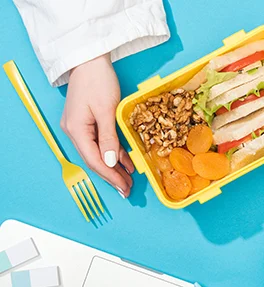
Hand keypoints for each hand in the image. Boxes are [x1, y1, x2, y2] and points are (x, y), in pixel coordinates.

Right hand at [60, 54, 133, 197]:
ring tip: (128, 180)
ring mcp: (81, 127)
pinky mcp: (88, 121)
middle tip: (128, 189)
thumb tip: (110, 163)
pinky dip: (113, 152)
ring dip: (114, 167)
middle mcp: (75, 131)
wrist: (90, 59)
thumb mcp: (107, 111)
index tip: (124, 187)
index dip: (110, 176)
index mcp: (77, 130)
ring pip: (99, 153)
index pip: (95, 161)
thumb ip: (109, 138)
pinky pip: (101, 142)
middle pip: (95, 160)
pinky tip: (125, 163)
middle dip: (112, 176)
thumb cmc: (98, 80)